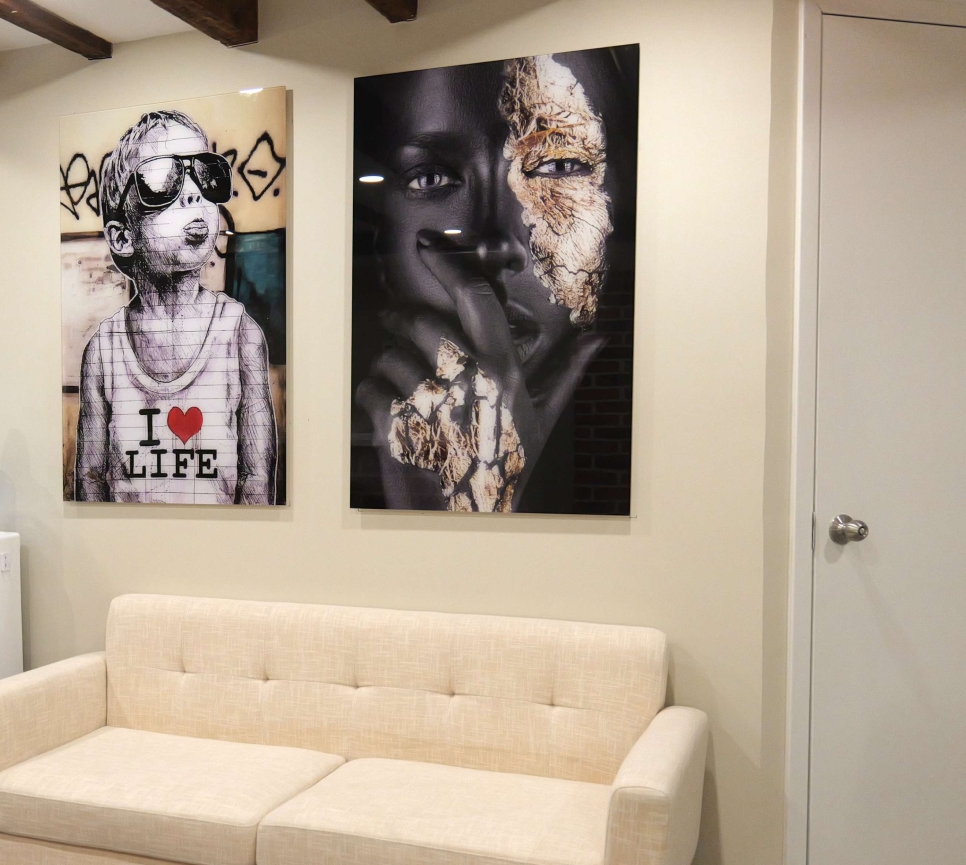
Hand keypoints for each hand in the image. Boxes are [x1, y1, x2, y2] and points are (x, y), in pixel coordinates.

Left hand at [355, 230, 604, 509]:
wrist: (472, 516)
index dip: (447, 265)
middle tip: (397, 324)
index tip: (426, 246)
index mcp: (501, 369)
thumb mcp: (543, 416)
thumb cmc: (509, 461)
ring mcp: (430, 403)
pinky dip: (369, 399)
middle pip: (419, 323)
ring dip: (387, 368)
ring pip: (388, 357)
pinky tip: (386, 414)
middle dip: (401, 321)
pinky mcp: (397, 427)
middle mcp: (467, 380)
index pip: (474, 299)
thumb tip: (598, 338)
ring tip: (402, 387)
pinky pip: (368, 390)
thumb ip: (566, 372)